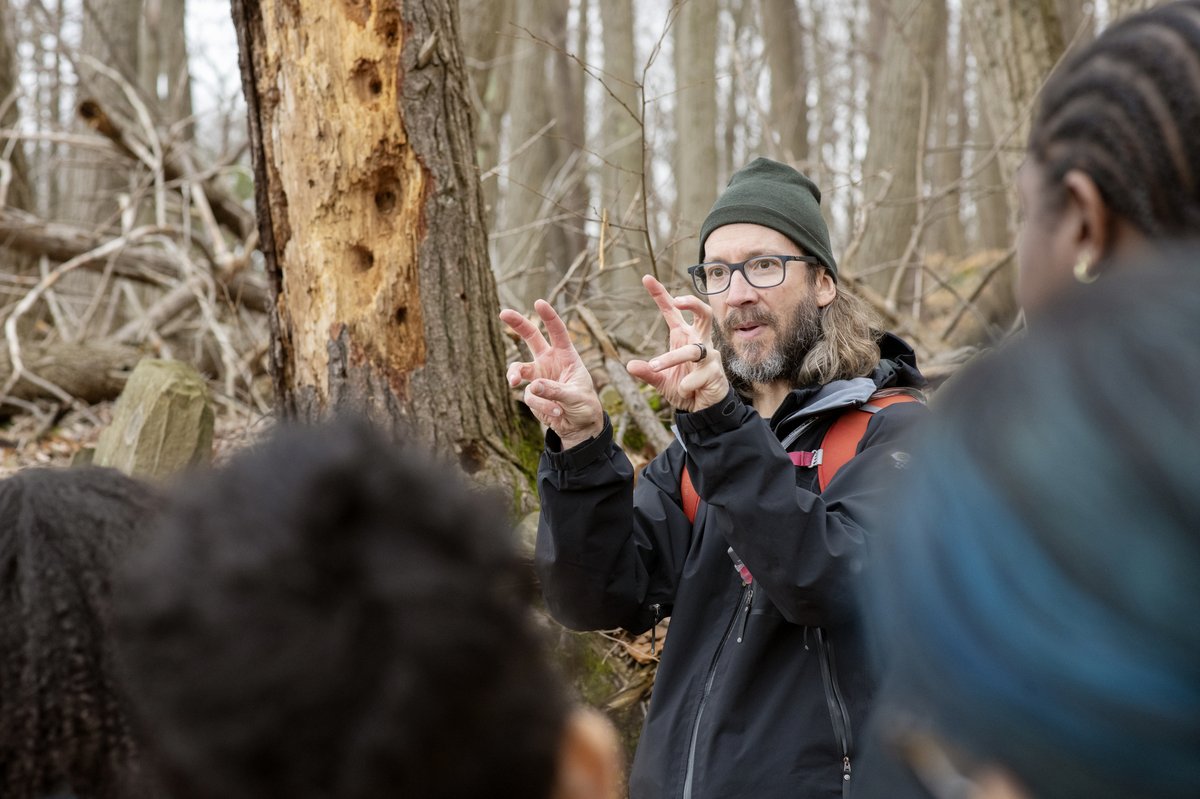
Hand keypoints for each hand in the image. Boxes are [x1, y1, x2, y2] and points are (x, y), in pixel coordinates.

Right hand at [500, 300, 603, 448]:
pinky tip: (556, 413)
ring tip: (513, 383)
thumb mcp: (576, 396)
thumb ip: (556, 390)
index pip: (557, 331)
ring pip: (519, 369)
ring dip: (515, 375)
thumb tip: (532, 385)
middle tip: (503, 312)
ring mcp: (538, 376)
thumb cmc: (584, 405)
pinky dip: (542, 405)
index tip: (538, 303)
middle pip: (531, 337)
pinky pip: (529, 395)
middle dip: (517, 323)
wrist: (579, 426)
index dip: (549, 317)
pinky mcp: (532, 393)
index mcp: (566, 355)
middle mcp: (549, 361)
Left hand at [626, 275, 728, 412]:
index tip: (647, 278)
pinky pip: (699, 376)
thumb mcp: (660, 381)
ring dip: (672, 358)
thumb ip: (648, 372)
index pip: (672, 312)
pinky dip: (686, 384)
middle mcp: (698, 342)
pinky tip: (683, 390)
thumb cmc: (684, 387)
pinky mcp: (715, 372)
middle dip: (692, 303)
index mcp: (683, 337)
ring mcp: (709, 356)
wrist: (703, 408)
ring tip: (655, 366)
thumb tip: (630, 366)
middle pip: (703, 314)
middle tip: (677, 300)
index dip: (661, 294)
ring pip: (693, 350)